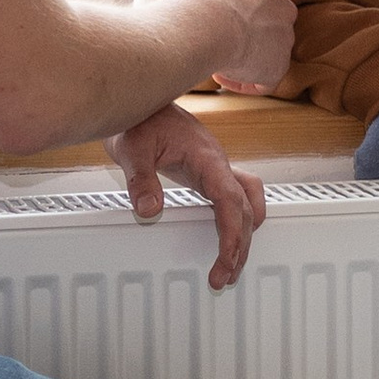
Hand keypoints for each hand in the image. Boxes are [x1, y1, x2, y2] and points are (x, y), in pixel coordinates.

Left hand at [108, 106, 268, 290]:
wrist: (143, 103)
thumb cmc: (140, 119)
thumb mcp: (131, 149)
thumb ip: (141, 180)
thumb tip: (150, 209)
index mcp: (206, 158)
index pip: (231, 199)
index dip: (233, 233)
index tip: (227, 260)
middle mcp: (218, 163)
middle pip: (245, 208)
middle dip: (240, 245)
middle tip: (224, 276)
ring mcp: (216, 167)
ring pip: (247, 203)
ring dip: (245, 234)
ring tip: (232, 265)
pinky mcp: (208, 171)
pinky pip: (234, 197)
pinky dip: (237, 221)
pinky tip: (229, 237)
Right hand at [177, 0, 293, 95]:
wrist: (208, 22)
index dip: (237, 12)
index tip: (219, 21)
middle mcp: (285, 7)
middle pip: (268, 25)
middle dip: (246, 35)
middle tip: (220, 40)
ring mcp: (286, 38)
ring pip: (268, 53)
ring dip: (244, 58)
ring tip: (217, 59)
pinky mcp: (279, 66)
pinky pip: (264, 80)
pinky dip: (244, 82)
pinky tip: (221, 75)